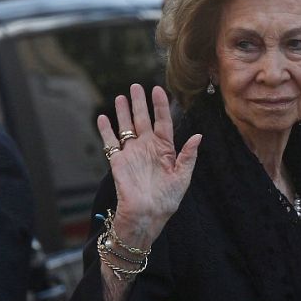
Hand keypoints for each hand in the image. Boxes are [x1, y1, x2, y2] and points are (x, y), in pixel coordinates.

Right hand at [98, 84, 201, 246]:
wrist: (146, 215)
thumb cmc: (167, 199)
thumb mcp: (183, 177)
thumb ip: (188, 156)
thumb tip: (198, 136)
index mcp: (165, 149)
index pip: (163, 122)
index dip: (161, 106)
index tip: (158, 90)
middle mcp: (147, 148)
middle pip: (143, 119)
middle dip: (139, 102)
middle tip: (135, 86)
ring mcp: (132, 153)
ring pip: (126, 126)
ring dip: (123, 112)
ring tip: (120, 96)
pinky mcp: (117, 161)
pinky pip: (110, 141)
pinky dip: (106, 130)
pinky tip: (103, 117)